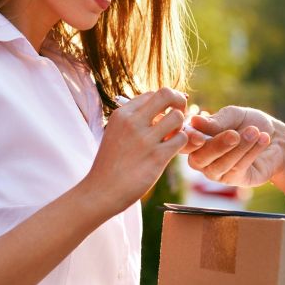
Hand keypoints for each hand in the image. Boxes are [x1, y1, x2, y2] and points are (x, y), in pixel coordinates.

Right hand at [84, 88, 187, 213]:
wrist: (101, 191)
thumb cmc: (112, 162)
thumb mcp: (116, 132)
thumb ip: (136, 118)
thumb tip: (164, 108)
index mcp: (122, 114)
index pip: (153, 94)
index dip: (165, 103)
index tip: (166, 115)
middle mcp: (133, 122)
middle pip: (166, 94)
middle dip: (179, 102)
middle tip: (179, 116)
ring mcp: (145, 139)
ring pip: (178, 117)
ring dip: (181, 126)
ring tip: (173, 137)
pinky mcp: (156, 157)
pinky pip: (182, 139)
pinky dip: (182, 143)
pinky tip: (172, 150)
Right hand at [185, 106, 283, 187]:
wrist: (275, 137)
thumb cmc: (249, 123)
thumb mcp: (234, 115)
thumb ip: (216, 121)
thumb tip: (194, 121)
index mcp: (196, 139)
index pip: (184, 144)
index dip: (189, 141)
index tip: (199, 137)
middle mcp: (202, 159)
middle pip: (199, 159)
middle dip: (217, 146)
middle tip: (235, 134)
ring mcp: (216, 172)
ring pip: (221, 165)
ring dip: (239, 147)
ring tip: (254, 131)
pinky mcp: (234, 180)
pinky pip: (238, 168)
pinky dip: (251, 152)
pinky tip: (263, 139)